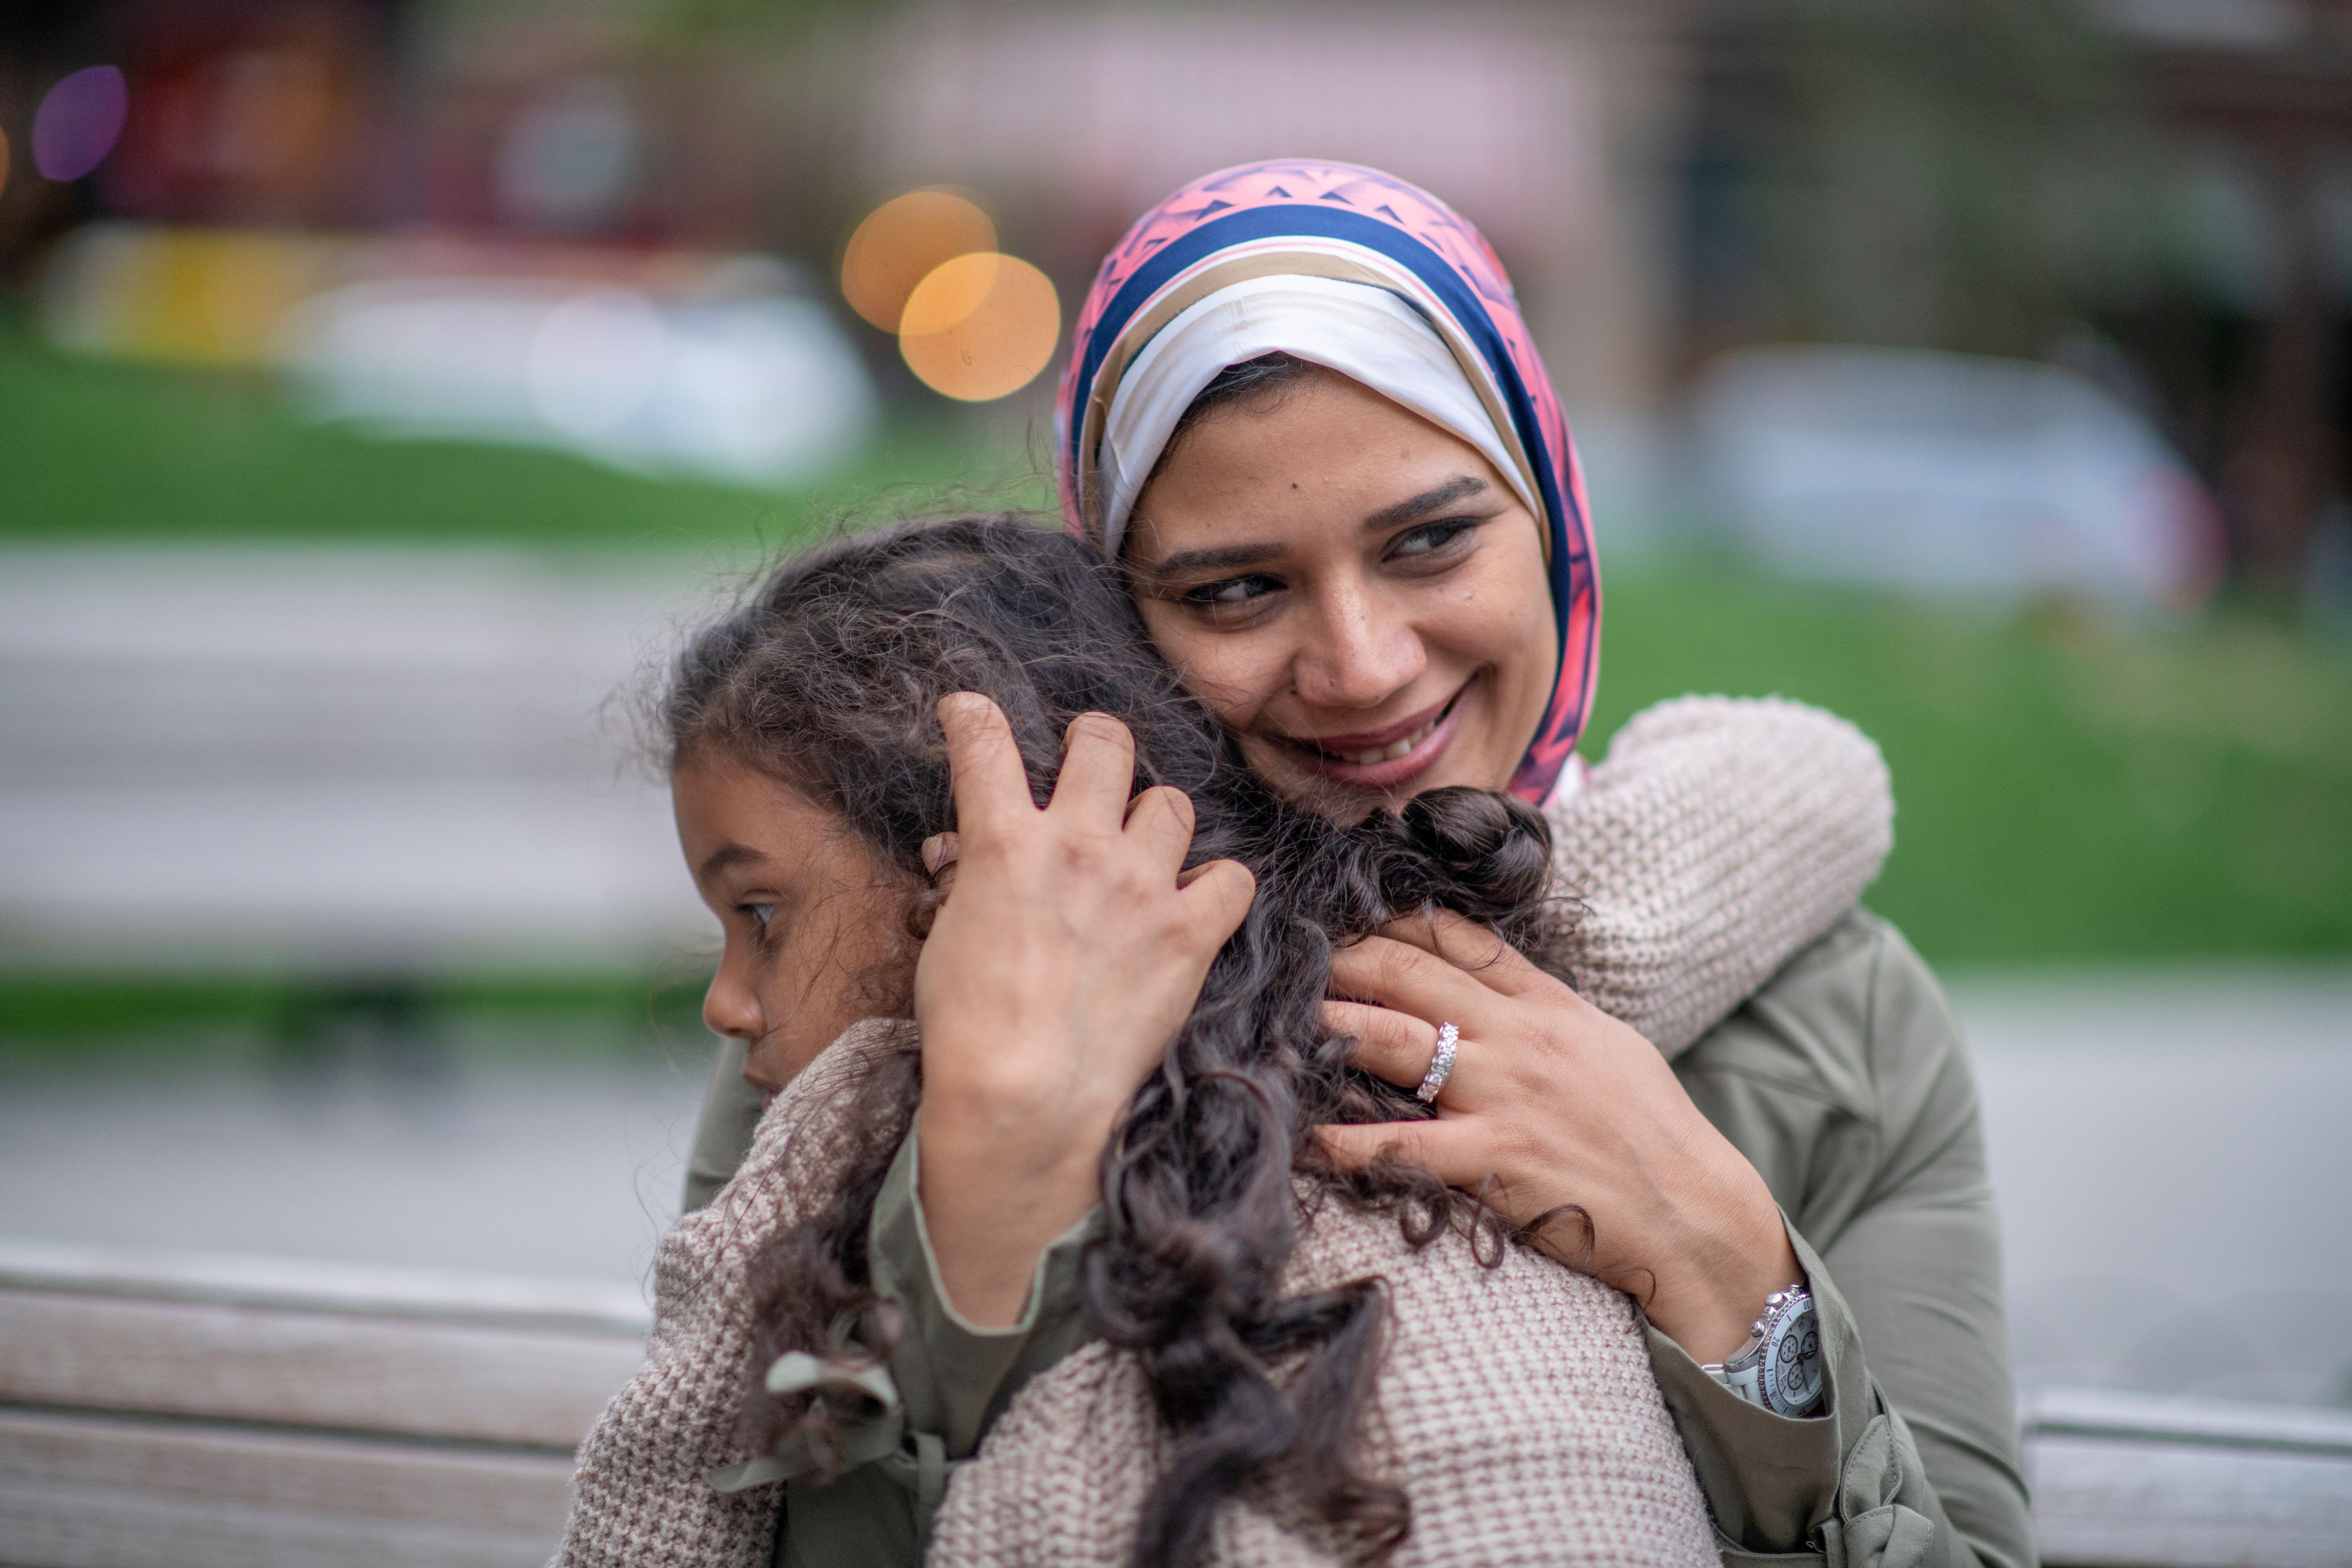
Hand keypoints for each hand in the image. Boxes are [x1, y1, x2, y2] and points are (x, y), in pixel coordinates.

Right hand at [912, 695, 1254, 1326]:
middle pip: (1104, 743)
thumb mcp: (946, 937)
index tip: (972, 713)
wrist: (1025, 1099)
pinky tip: (1194, 904)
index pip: (985, 743)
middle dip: (1092, 742)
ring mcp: (1141, 886)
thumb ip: (968, 880)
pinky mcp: (1189, 934)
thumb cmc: (970, 1028)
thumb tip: (967, 854)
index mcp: (1005, 843)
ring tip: (1141, 849)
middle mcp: (1079, 846)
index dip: (975, 717)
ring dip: (1154, 821)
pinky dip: (1216, 887)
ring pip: (1171, 804)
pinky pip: (1231, 878)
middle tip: (1086, 763)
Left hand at [1318, 909, 1799, 1363]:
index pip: (1457, 938)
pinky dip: (1348, 1143)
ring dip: (1328, 1028)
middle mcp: (1519, 1036)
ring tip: (1272, 1022)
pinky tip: (1304, 1140)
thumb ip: (1537, 1006)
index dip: (1389, 916)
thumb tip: (1483, 975)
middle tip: (1282, 954)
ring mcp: (1505, 1094)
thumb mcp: (1600, 1042)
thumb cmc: (1648, 1129)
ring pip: (1395, 1041)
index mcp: (1544, 1003)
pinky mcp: (1497, 1158)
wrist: (1693, 1209)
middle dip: (1338, 959)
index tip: (1337, 904)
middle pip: (1409, 975)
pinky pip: (1405, 1144)